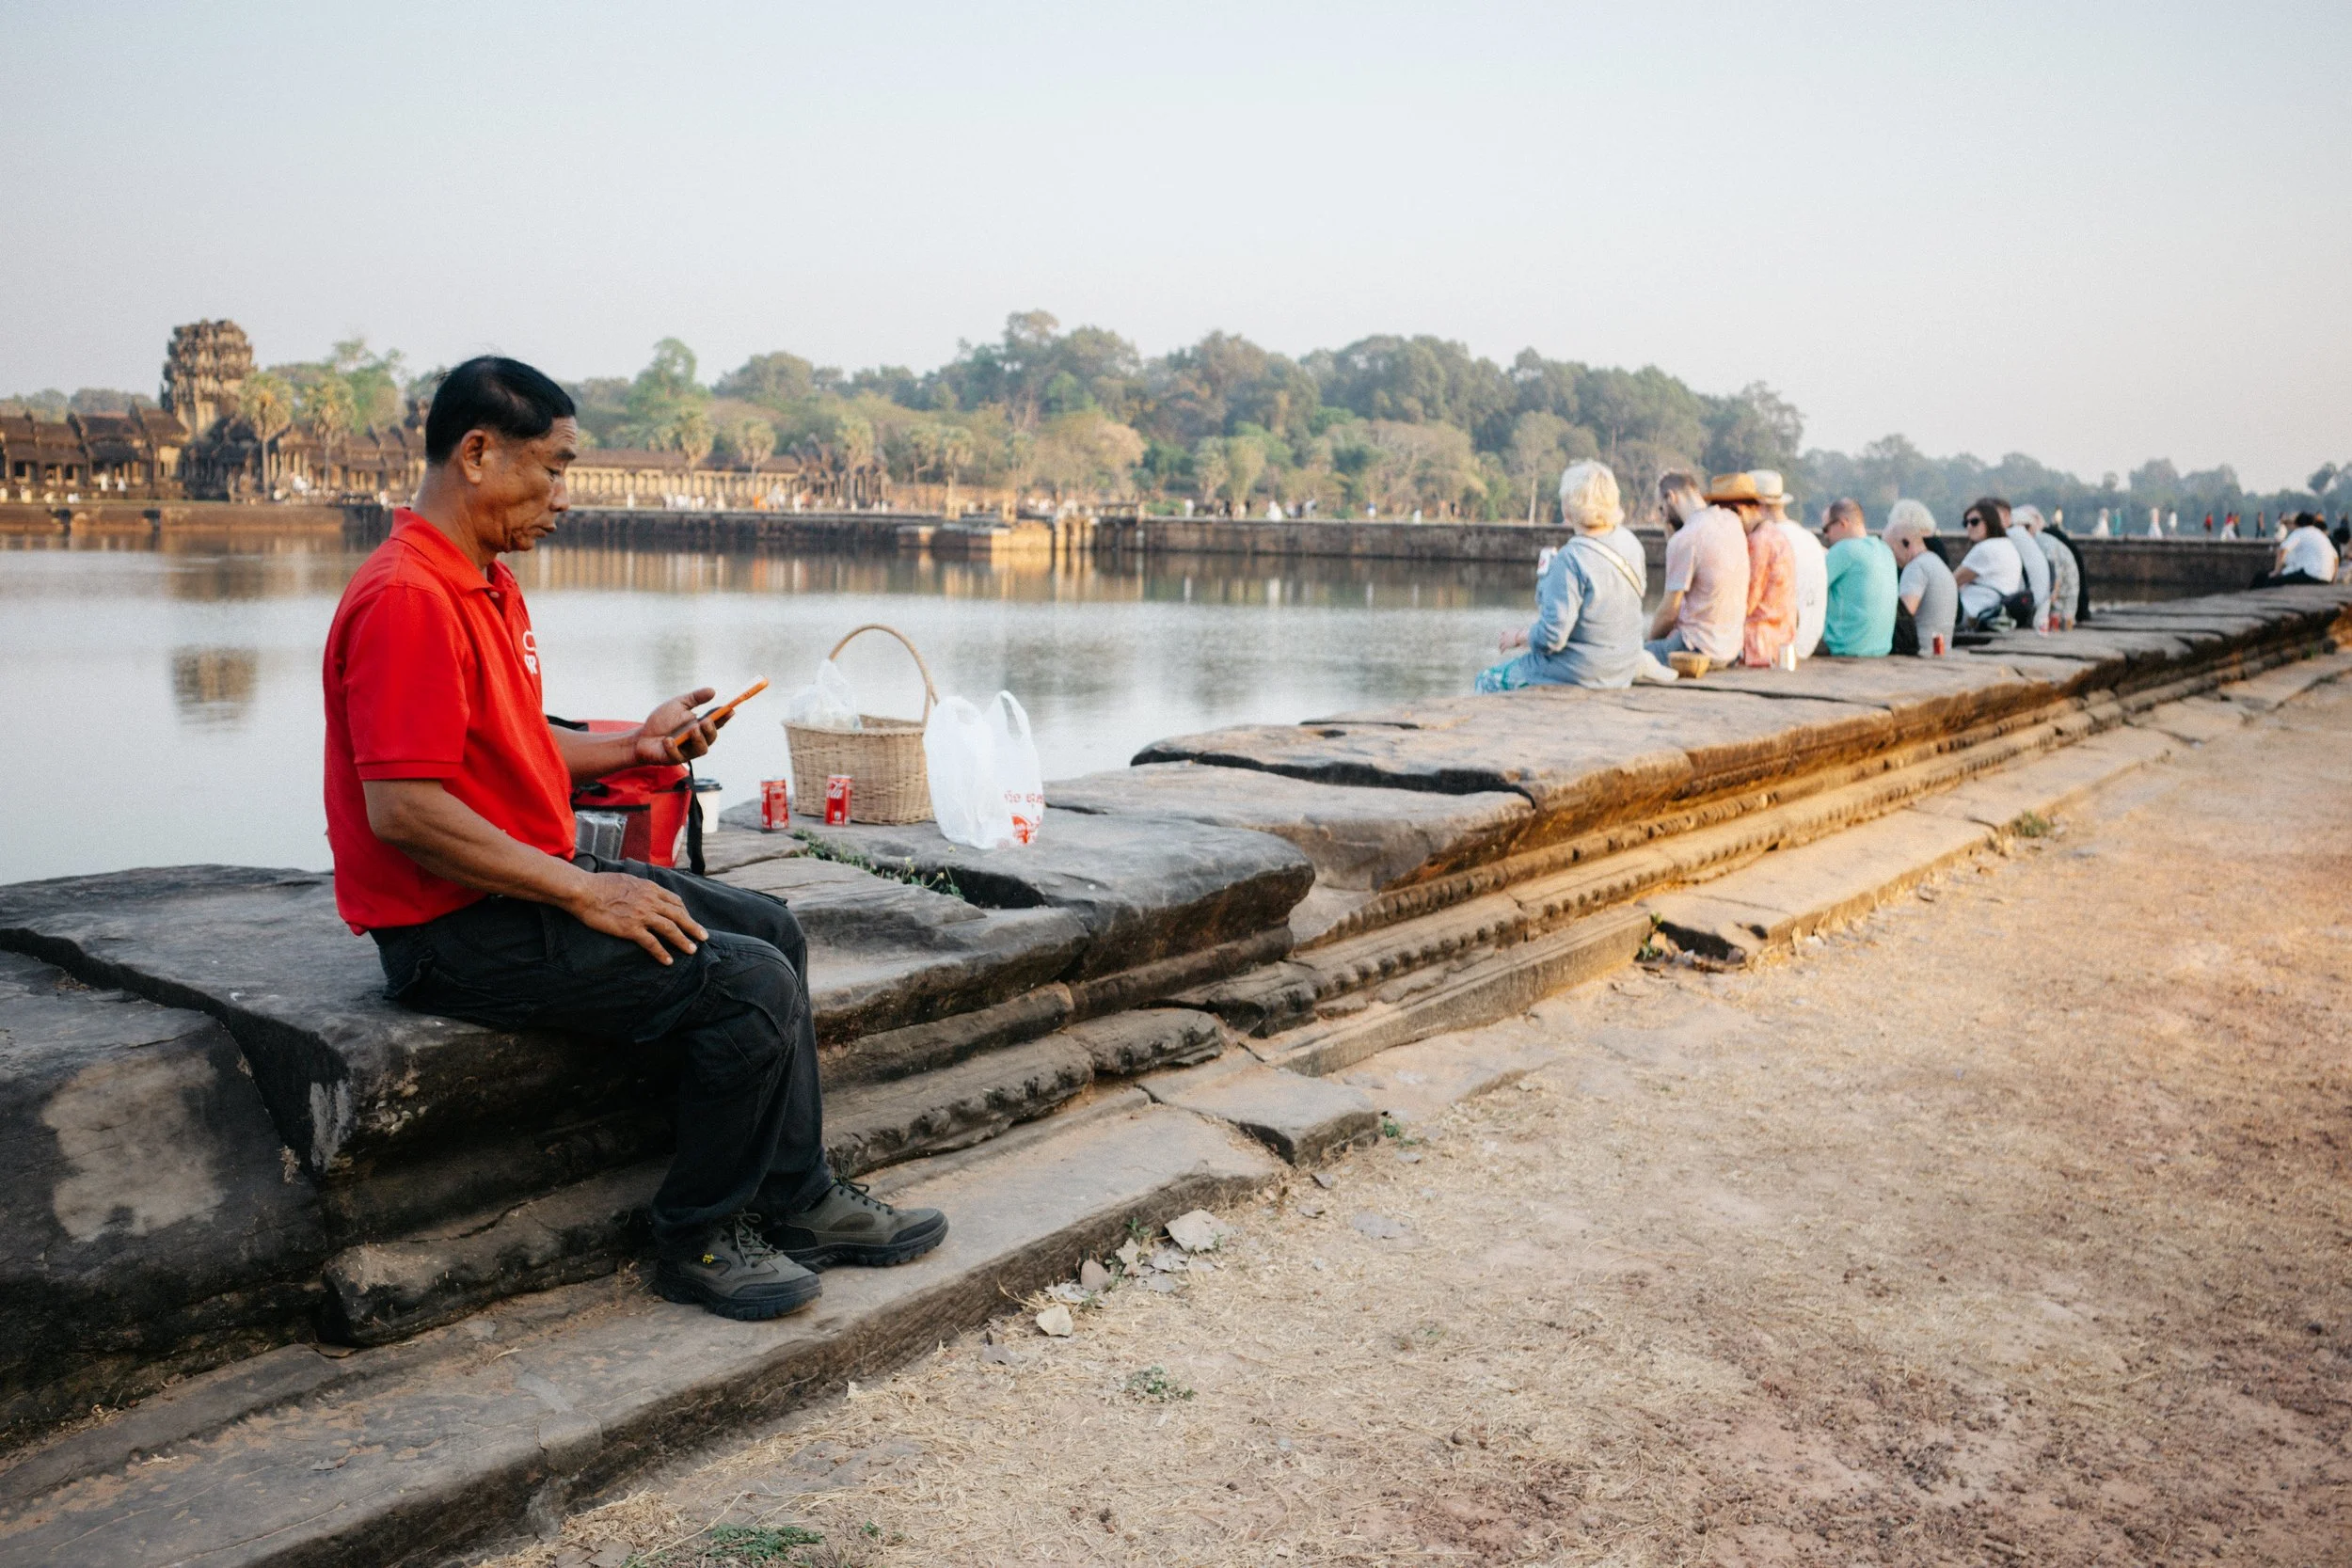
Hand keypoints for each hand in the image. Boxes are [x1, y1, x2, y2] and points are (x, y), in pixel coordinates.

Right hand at [567, 871, 707, 964]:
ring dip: (683, 941)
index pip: (674, 901)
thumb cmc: (600, 884)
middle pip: (679, 915)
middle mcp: (650, 901)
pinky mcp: (631, 928)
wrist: (584, 891)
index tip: (689, 919)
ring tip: (692, 950)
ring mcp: (642, 915)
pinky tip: (668, 961)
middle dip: (693, 927)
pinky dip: (662, 953)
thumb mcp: (627, 879)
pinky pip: (652, 943)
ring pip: (670, 929)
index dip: (684, 912)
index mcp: (649, 888)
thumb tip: (642, 890)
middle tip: (703, 937)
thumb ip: (639, 887)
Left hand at [636, 687, 722, 763]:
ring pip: (701, 749)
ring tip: (693, 730)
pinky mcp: (675, 759)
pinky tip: (667, 740)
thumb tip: (713, 691)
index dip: (724, 717)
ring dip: (698, 739)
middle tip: (706, 721)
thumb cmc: (661, 721)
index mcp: (699, 725)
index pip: (716, 722)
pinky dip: (674, 748)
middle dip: (711, 730)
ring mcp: (687, 750)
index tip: (730, 710)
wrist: (641, 736)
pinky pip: (679, 756)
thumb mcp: (678, 705)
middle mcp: (697, 739)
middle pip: (711, 738)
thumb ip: (695, 698)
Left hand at [1498, 628, 1528, 652]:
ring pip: (1500, 644)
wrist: (1520, 636)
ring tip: (1500, 648)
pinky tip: (1501, 653)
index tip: (1503, 636)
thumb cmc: (1523, 634)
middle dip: (1501, 640)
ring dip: (1500, 646)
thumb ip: (1521, 633)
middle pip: (1501, 638)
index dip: (1503, 634)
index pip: (1503, 632)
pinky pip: (1502, 648)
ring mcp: (1504, 640)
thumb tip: (1525, 633)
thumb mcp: (1521, 633)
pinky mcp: (1505, 645)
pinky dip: (1502, 651)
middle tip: (1501, 643)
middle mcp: (1505, 635)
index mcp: (1508, 631)